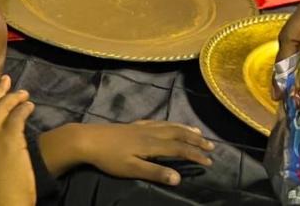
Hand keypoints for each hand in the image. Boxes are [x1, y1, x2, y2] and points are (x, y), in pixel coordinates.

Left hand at [63, 121, 213, 187]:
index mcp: (152, 144)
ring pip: (169, 126)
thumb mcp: (132, 169)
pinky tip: (168, 124)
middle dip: (195, 140)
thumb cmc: (109, 158)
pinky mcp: (133, 125)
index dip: (195, 155)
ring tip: (197, 132)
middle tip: (211, 146)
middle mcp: (151, 132)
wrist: (87, 139)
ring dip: (185, 129)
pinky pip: (158, 122)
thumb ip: (155, 172)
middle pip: (178, 134)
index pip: (180, 148)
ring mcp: (142, 127)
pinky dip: (169, 123)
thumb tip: (179, 178)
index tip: (210, 161)